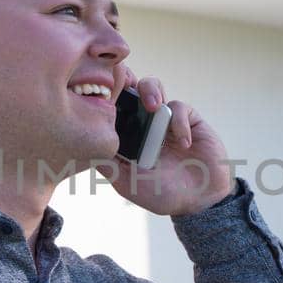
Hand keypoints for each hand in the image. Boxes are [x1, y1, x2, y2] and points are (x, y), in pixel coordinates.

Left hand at [108, 72, 233, 215]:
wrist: (200, 201)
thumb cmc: (162, 194)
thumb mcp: (127, 183)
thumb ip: (107, 164)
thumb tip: (82, 146)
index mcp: (126, 135)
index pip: (111, 108)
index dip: (104, 96)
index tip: (100, 95)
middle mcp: (143, 123)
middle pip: (128, 89)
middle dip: (124, 81)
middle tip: (124, 87)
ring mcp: (164, 119)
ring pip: (151, 87)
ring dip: (150, 91)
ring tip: (154, 107)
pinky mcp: (187, 119)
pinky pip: (178, 107)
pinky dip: (180, 123)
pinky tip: (184, 144)